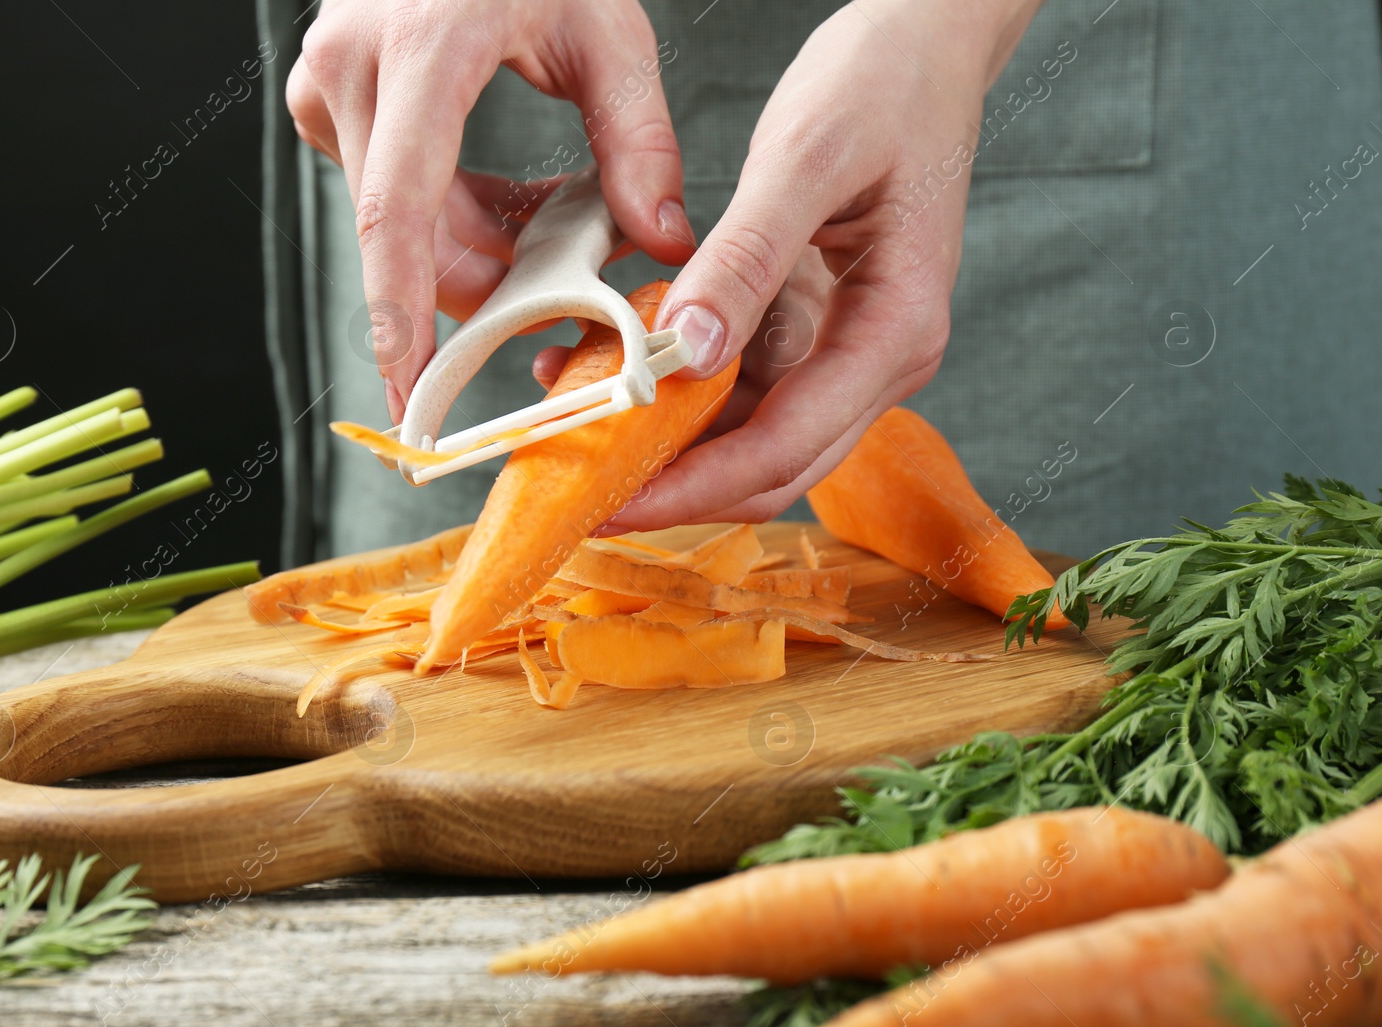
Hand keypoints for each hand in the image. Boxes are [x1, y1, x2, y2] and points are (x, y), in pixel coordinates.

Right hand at [286, 0, 696, 421]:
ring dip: (470, 248)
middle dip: (477, 283)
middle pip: (403, 234)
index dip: (400, 312)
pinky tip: (498, 199)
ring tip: (539, 224)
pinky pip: (386, 194)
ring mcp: (326, 83)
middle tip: (551, 297)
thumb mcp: (606, 30)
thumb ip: (640, 142)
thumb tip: (662, 242)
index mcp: (421, 48)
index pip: (398, 211)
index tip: (410, 388)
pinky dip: (447, 216)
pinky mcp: (325, 98)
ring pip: (395, 223)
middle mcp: (351, 68)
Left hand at [603, 0, 1044, 531]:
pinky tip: (615, 364)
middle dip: (676, 488)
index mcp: (895, 331)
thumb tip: (688, 356)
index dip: (693, 487)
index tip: (613, 503)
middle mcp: (880, 359)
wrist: (925, 44)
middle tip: (582, 491)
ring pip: (753, 435)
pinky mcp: (817, 325)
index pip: (785, 448)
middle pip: (771, 467)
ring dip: (671, 441)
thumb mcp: (805, 158)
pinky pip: (745, 384)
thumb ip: (747, 260)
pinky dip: (682, 388)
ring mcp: (849, 347)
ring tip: (579, 424)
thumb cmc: (885, 84)